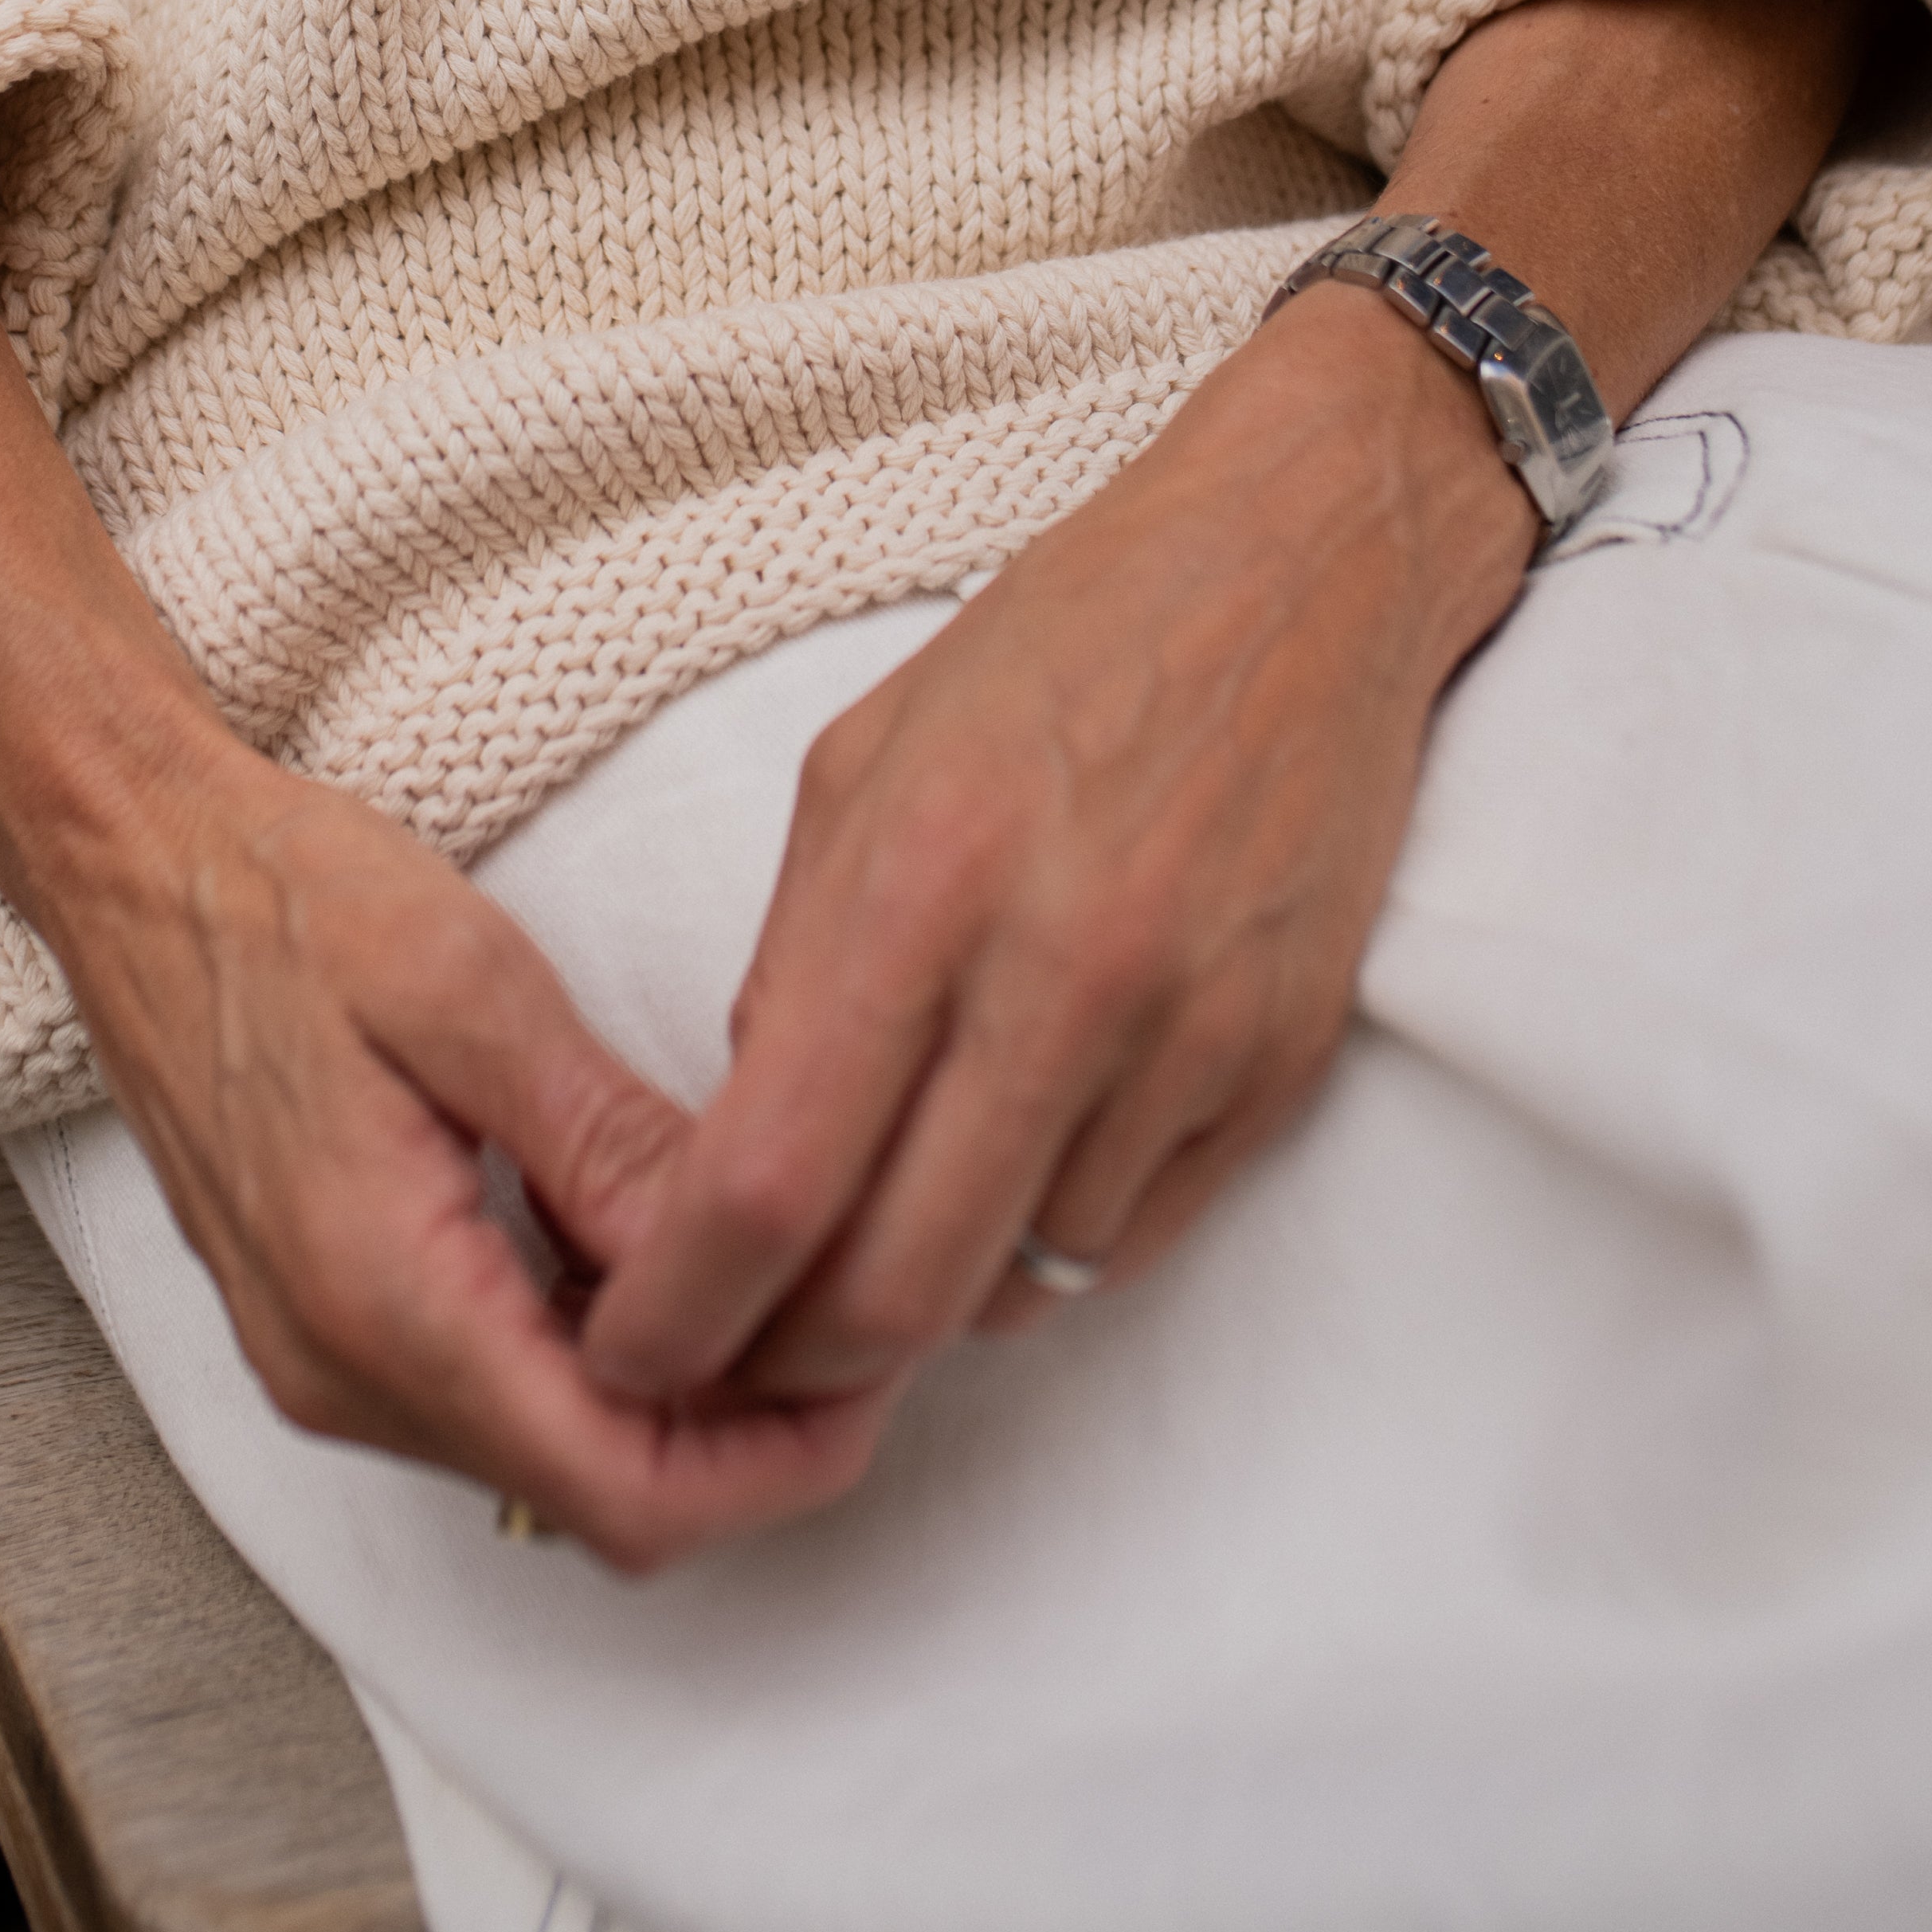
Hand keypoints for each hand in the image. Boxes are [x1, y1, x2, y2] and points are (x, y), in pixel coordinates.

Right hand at [0, 183, 893, 1571]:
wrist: (135, 869)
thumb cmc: (289, 901)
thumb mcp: (473, 991)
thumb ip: (604, 1145)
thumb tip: (734, 1263)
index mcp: (385, 1300)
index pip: (619, 1488)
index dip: (772, 1462)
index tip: (873, 1369)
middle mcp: (343, 1371)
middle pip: (595, 1494)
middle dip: (745, 1436)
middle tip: (855, 1306)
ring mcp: (324, 1358)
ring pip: (548, 1455)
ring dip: (675, 1396)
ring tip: (782, 1259)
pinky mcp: (324, 1321)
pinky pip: (492, 1395)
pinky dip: (596, 1353)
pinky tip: (658, 1238)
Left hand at [578, 283, 1537, 1411]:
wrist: (1305, 568)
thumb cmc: (1067, 641)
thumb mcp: (866, 757)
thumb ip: (796, 953)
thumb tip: (749, 1134)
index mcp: (923, 880)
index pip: (770, 1177)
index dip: (680, 1308)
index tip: (625, 1354)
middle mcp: (1061, 974)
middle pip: (897, 1288)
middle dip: (791, 1363)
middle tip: (743, 1358)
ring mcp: (1186, 1032)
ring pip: (1022, 1283)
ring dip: (933, 1298)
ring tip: (892, 1227)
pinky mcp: (1281, 1062)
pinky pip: (1136, 1237)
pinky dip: (1052, 1243)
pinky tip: (1015, 1175)